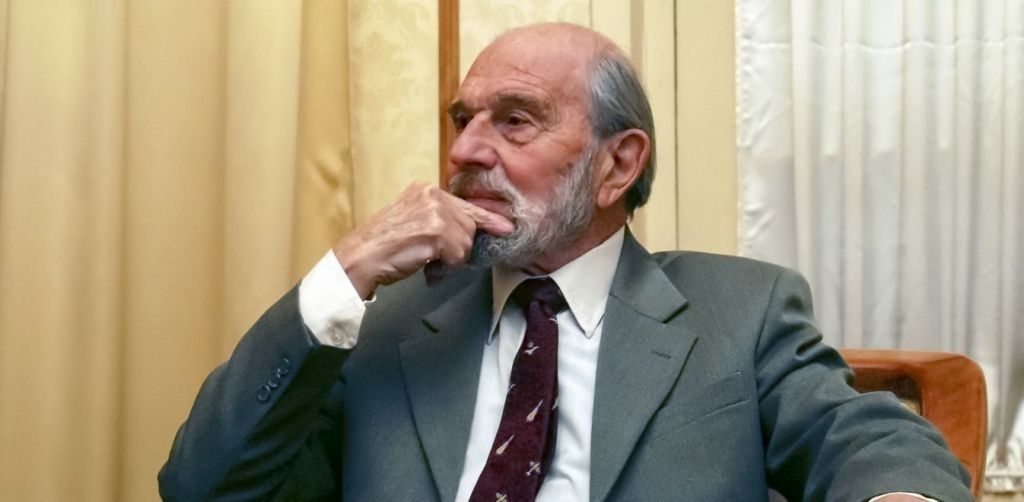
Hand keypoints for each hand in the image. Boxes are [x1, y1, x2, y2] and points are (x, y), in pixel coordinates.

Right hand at [332, 182, 513, 298]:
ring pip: (465, 242)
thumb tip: (469, 234)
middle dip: (457, 248)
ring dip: (450, 260)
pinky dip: (444, 267)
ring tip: (425, 261)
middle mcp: (431, 195)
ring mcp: (434, 211)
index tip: (506, 227)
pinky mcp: (436, 230)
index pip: (464, 205)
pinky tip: (424, 265)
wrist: (360, 258)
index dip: (487, 219)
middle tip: (433, 258)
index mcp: (425, 190)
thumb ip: (439, 220)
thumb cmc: (383, 246)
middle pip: (469, 226)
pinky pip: (457, 255)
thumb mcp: (413, 221)